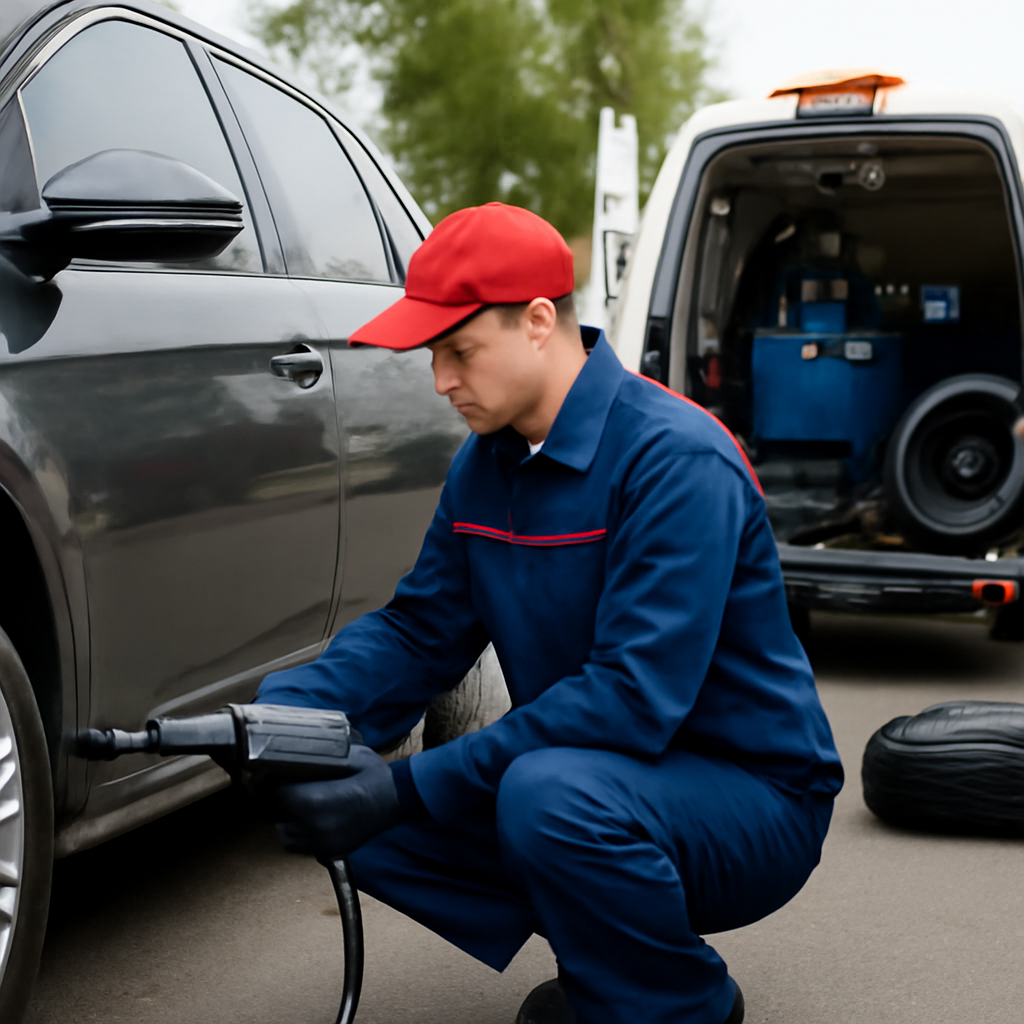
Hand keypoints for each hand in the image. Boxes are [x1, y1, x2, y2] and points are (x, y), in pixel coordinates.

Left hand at [267, 744, 399, 859]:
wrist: (396, 800)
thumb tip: (296, 751)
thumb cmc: (373, 775)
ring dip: (286, 820)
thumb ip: (321, 757)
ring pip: (285, 836)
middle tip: (286, 788)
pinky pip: (300, 847)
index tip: (277, 775)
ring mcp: (321, 843)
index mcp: (315, 801)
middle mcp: (314, 826)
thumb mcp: (348, 755)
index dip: (274, 784)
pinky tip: (308, 820)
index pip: (276, 796)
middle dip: (278, 802)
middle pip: (276, 817)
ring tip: (296, 805)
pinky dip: (299, 834)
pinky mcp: (329, 852)